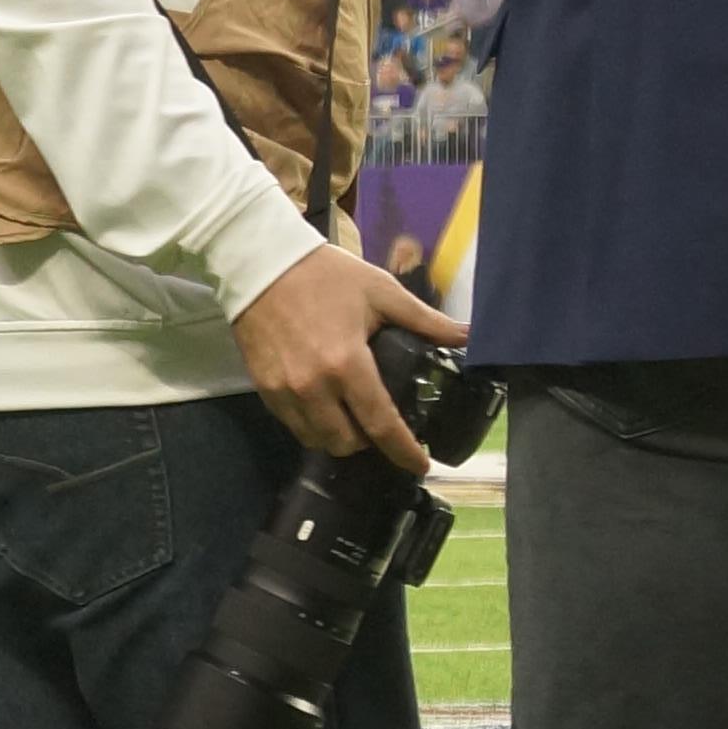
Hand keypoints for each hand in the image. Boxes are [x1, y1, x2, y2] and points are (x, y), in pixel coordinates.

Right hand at [233, 241, 460, 469]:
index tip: (421, 465)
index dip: (404, 451)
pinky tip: (322, 407)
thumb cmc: (324, 275)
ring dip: (339, 438)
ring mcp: (285, 391)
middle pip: (346, 442)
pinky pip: (292, 425)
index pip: (381, 424)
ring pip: (317, 440)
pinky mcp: (264, 388)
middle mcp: (314, 387)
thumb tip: (467, 335)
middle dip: (370, 444)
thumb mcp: (380, 290)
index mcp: (347, 364)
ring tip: (351, 419)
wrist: (261, 263)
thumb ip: (424, 319)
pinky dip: (312, 425)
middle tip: (381, 427)